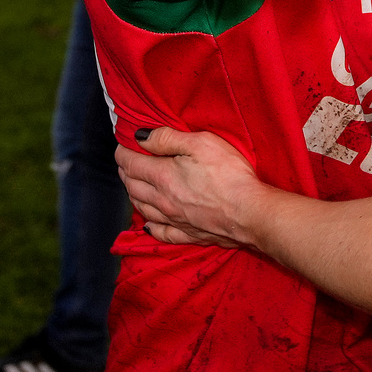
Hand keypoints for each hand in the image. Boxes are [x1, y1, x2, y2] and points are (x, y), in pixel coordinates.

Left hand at [115, 127, 262, 247]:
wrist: (248, 213)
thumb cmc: (229, 174)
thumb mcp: (201, 143)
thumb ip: (168, 138)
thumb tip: (141, 137)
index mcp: (163, 176)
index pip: (131, 163)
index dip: (123, 153)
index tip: (123, 146)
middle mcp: (162, 200)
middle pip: (133, 186)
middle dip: (125, 172)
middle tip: (126, 162)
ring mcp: (174, 220)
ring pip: (142, 208)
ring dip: (133, 195)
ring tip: (133, 185)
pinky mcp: (188, 234)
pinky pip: (160, 232)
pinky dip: (150, 226)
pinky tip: (149, 224)